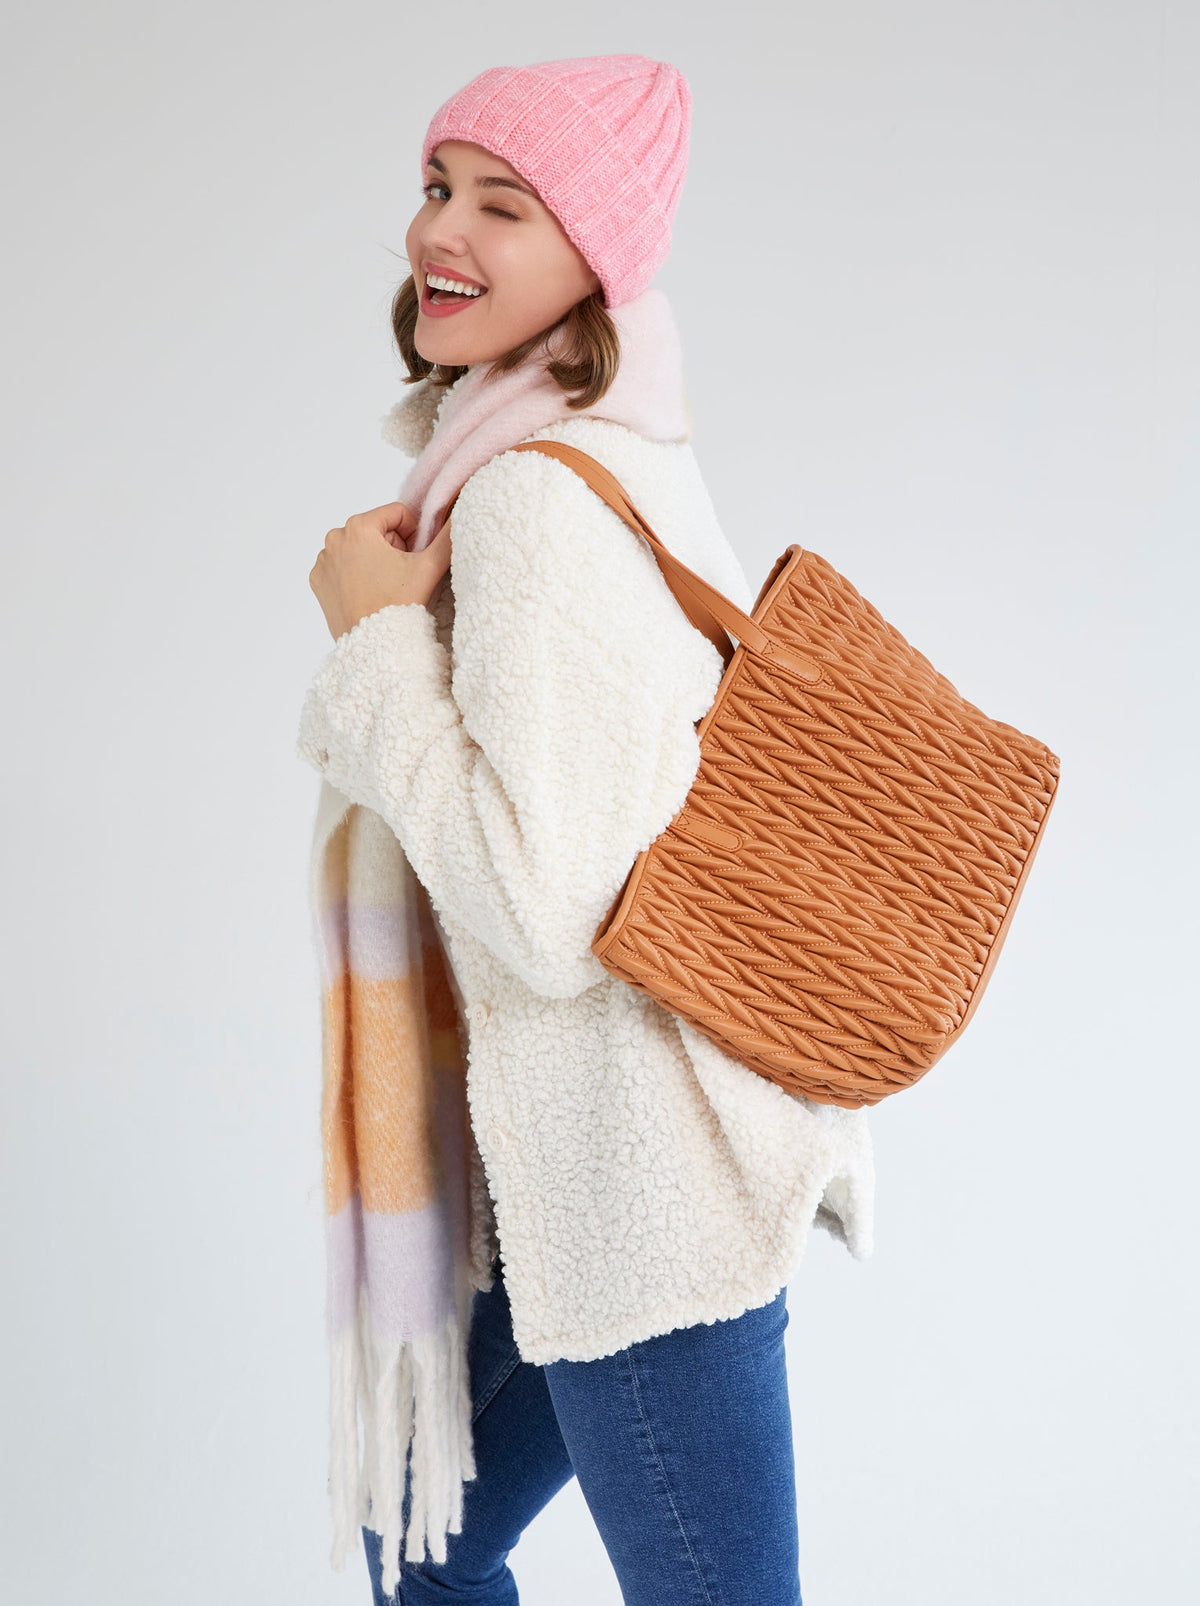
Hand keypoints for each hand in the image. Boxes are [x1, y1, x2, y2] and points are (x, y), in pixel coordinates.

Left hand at [309, 502, 451, 640]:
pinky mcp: (318, 580)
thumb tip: (460, 517)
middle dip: (392, 548)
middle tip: (399, 576)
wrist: (373, 646)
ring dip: (374, 561)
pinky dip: (355, 575)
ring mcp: (324, 560)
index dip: (412, 534)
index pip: (397, 513)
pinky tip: (366, 593)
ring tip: (383, 587)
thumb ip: (447, 537)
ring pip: (360, 548)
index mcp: (359, 527)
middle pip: (377, 530)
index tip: (411, 559)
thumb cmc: (397, 605)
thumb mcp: (429, 567)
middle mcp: (335, 538)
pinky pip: (342, 566)